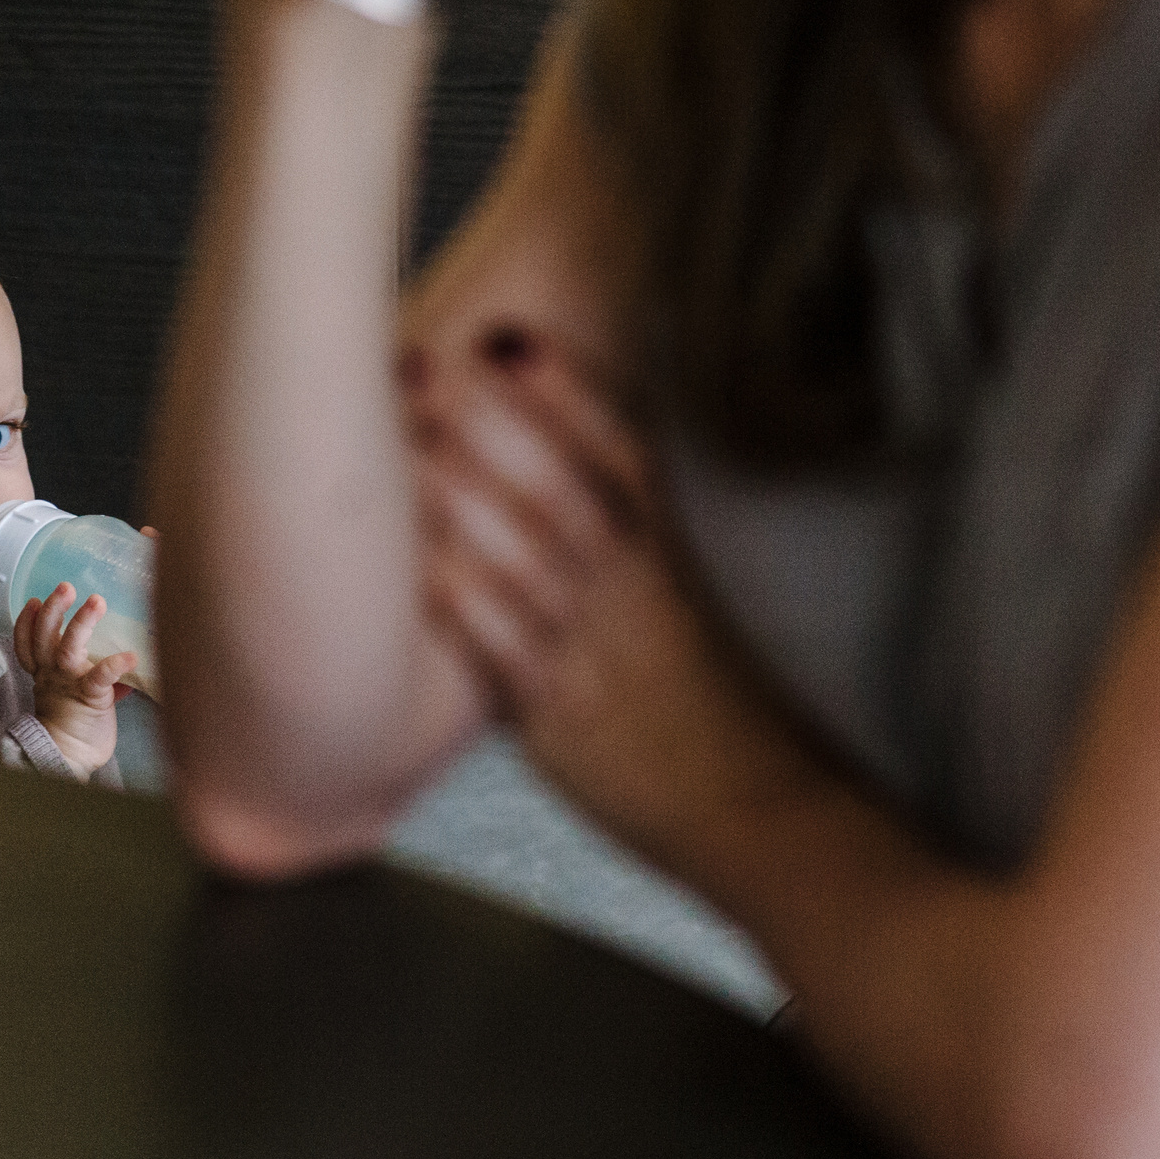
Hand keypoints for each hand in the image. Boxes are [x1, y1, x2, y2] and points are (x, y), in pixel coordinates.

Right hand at [17, 582, 140, 775]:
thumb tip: (126, 672)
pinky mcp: (89, 698)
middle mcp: (51, 673)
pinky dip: (114, 665)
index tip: (35, 601)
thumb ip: (95, 676)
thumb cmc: (75, 726)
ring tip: (95, 601)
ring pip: (68, 647)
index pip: (27, 641)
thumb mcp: (76, 694)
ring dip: (80, 622)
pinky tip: (131, 656)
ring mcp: (68, 683)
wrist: (70, 758)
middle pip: (44, 635)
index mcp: (44, 671)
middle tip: (66, 586)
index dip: (27, 620)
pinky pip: (100, 677)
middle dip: (54, 608)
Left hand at [412, 330, 769, 851]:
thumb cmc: (716, 717)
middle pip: (556, 490)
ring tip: (397, 443)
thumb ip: (634, 553)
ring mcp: (592, 654)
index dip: (567, 396)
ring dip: (458, 496)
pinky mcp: (556, 718)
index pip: (622, 458)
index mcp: (670, 563)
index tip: (514, 339)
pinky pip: (501, 650)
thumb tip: (562, 490)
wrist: (762, 819)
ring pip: (521, 558)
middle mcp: (631, 596)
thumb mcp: (689, 616)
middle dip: (491, 426)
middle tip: (429, 366)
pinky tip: (410, 568)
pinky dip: (460, 606)